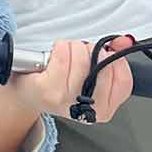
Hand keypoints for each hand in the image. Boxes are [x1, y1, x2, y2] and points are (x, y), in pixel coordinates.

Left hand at [7, 36, 134, 122]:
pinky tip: (56, 52)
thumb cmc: (60, 82)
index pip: (123, 81)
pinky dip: (61, 47)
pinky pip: (62, 56)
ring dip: (74, 46)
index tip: (106, 52)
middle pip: (102, 66)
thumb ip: (112, 58)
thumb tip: (124, 41)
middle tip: (81, 51)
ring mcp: (66, 101)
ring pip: (82, 58)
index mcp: (104, 110)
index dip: (116, 60)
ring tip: (68, 51)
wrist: (27, 93)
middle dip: (92, 50)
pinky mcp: (47, 90)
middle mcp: (86, 110)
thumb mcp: (90, 74)